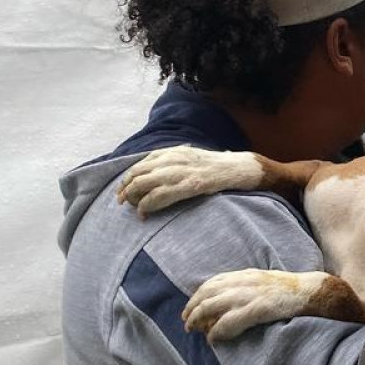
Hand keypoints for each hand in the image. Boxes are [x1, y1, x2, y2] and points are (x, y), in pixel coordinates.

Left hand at [117, 146, 262, 216]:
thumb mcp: (193, 159)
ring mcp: (183, 171)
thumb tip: (155, 176)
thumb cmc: (218, 167)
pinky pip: (161, 194)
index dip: (127, 178)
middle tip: (122, 202)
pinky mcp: (192, 185)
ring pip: (145, 183)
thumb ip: (174, 163)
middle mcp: (175, 158)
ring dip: (134, 198)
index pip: (141, 163)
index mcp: (174, 151)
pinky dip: (148, 205)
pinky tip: (144, 213)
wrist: (242, 168)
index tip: (122, 190)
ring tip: (133, 209)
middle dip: (126, 189)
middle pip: (138, 173)